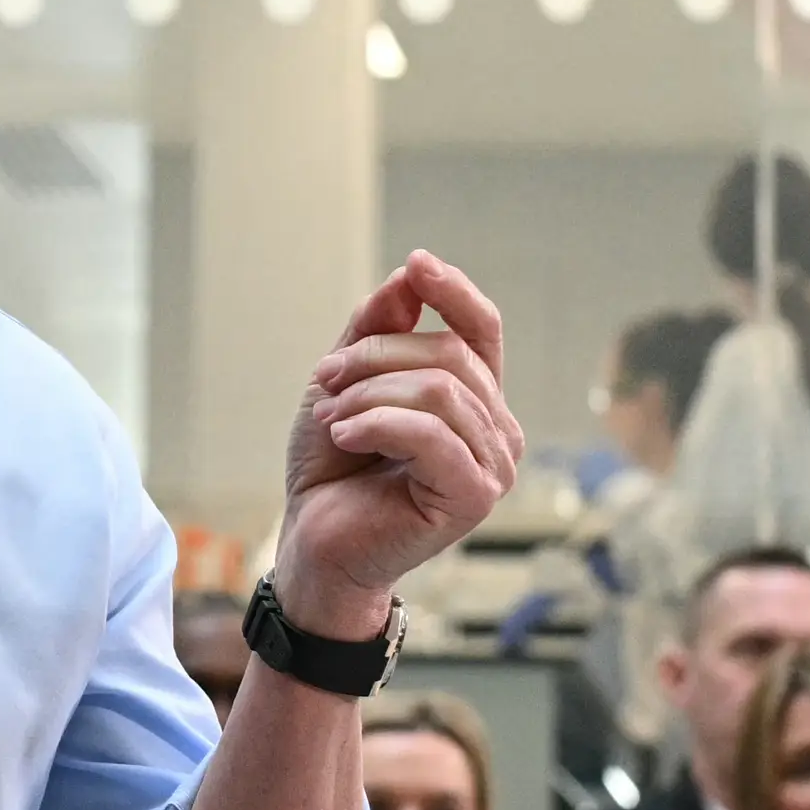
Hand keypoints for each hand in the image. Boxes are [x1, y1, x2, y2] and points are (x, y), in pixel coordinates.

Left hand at [277, 253, 522, 636]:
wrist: (313, 544)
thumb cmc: (332, 472)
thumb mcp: (344, 385)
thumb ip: (376, 332)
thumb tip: (409, 277)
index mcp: (473, 401)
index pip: (482, 331)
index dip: (454, 292)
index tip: (417, 265)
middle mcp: (496, 431)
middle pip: (449, 355)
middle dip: (375, 356)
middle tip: (324, 382)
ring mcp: (492, 466)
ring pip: (439, 390)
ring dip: (369, 396)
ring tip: (333, 420)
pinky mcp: (474, 496)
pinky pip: (432, 432)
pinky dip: (378, 424)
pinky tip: (344, 436)